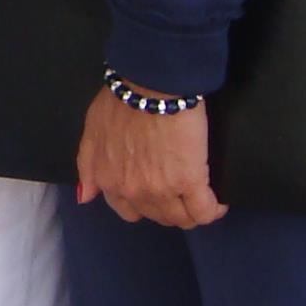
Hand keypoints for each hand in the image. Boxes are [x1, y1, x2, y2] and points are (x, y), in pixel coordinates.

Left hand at [76, 86, 225, 228]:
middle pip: (158, 216)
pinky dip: (213, 211)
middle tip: (182, 194)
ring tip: (202, 200)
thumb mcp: (92, 133)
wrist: (149, 86)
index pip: (129, 212)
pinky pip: (204, 211)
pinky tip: (218, 204)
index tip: (157, 195)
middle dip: (170, 209)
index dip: (145, 206)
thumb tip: (86, 196)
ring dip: (192, 213)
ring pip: (181, 218)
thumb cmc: (120, 102)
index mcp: (109, 181)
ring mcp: (161, 190)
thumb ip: (88, 166)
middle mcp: (133, 191)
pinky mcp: (189, 181)